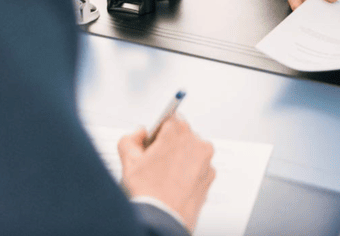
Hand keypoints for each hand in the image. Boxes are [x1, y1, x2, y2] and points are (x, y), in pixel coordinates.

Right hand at [118, 115, 215, 231]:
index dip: (158, 132)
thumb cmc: (147, 192)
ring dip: (181, 159)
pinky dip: (189, 173)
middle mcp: (197, 142)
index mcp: (178, 131)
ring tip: (165, 177)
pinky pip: (198, 168)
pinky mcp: (210, 177)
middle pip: (182, 135)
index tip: (153, 143)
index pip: (169, 119)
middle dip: (170, 145)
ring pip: (191, 152)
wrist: (161, 220)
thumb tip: (140, 133)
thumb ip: (131, 138)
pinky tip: (175, 185)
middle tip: (156, 163)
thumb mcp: (128, 160)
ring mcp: (206, 160)